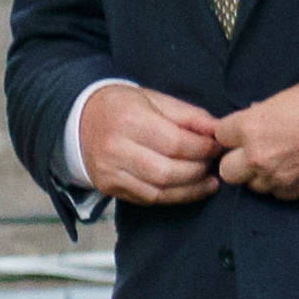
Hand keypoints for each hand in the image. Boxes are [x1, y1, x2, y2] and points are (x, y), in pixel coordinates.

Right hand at [79, 83, 221, 204]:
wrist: (80, 120)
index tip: (217, 146)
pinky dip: (173, 196)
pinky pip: (148, 199)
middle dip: (198, 170)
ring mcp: (110, 172)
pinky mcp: (109, 187)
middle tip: (214, 164)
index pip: (175, 143)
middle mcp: (115, 148)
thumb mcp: (154, 99)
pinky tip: (189, 189)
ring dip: (190, 188)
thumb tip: (218, 130)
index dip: (203, 148)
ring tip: (208, 180)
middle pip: (168, 170)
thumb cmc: (122, 106)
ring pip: (159, 190)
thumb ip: (188, 115)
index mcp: (128, 120)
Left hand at [211, 83, 298, 199]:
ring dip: (258, 175)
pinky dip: (280, 184)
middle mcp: (257, 156)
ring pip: (251, 185)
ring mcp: (275, 177)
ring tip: (277, 162)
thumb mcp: (282, 100)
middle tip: (251, 153)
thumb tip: (251, 117)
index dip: (230, 134)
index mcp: (250, 128)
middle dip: (236, 162)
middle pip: (227, 170)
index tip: (239, 133)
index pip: (220, 136)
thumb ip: (260, 114)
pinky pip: (276, 193)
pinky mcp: (295, 191)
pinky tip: (292, 171)